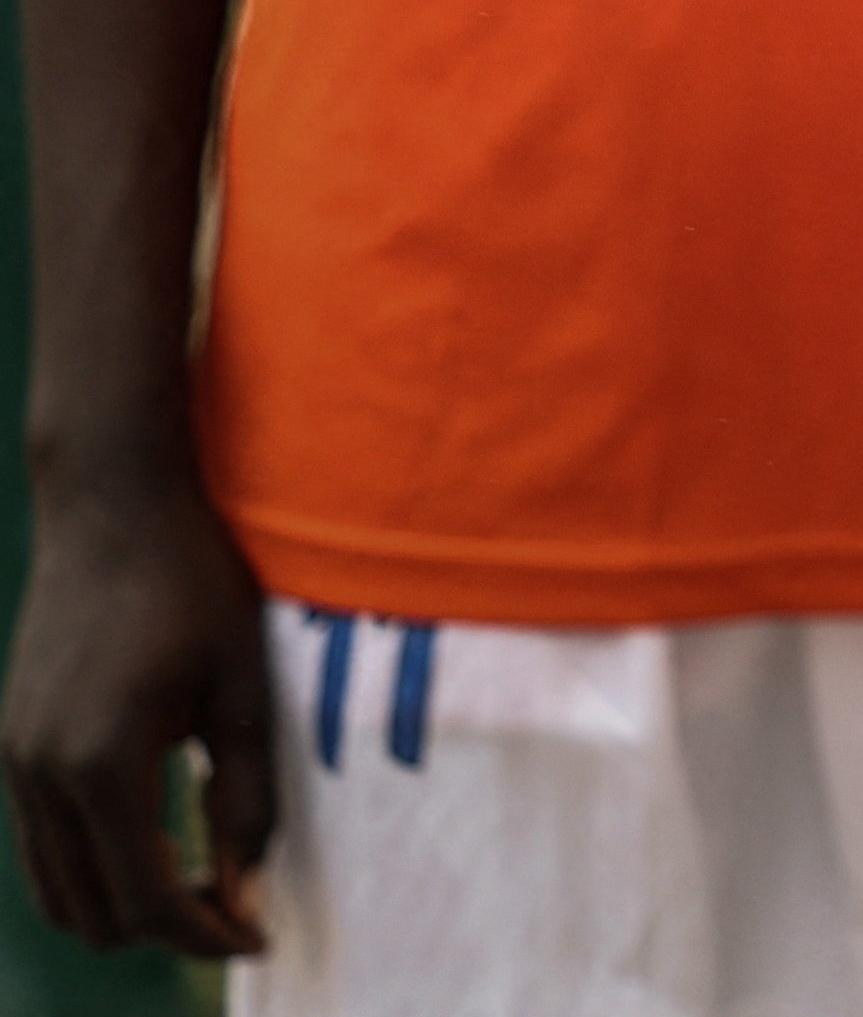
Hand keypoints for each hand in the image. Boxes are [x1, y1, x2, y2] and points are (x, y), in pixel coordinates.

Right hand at [0, 463, 278, 957]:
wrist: (112, 505)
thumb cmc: (195, 584)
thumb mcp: (243, 690)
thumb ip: (245, 795)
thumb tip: (248, 885)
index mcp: (102, 765)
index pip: (148, 899)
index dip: (207, 933)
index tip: (258, 937)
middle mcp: (40, 774)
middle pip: (91, 910)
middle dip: (165, 930)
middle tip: (235, 912)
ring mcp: (13, 761)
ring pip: (54, 886)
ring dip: (121, 905)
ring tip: (199, 886)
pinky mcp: (10, 743)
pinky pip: (40, 841)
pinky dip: (91, 864)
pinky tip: (156, 840)